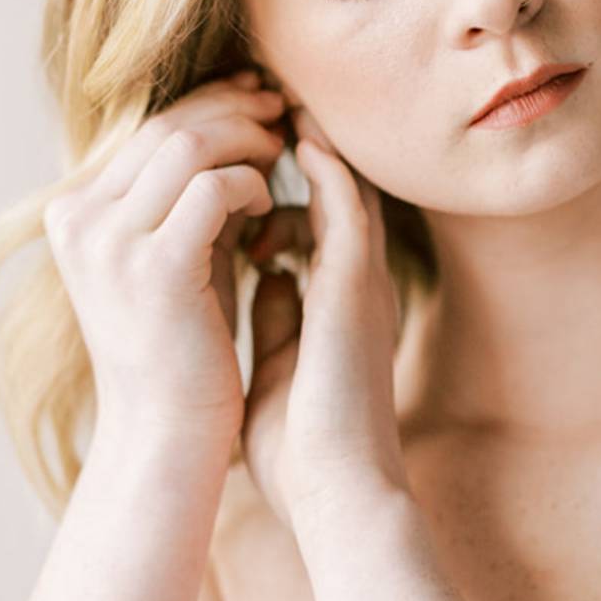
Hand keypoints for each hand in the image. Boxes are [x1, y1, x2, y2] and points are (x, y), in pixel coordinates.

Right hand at [41, 67, 289, 444]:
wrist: (168, 434)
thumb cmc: (184, 347)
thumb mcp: (180, 253)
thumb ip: (192, 195)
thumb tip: (234, 126)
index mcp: (73, 214)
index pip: (145, 128)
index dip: (206, 102)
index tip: (255, 95)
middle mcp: (77, 221)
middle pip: (165, 126)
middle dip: (231, 107)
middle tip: (280, 105)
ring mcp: (108, 243)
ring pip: (187, 146)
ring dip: (245, 139)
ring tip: (281, 150)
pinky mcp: (152, 268)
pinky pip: (210, 189)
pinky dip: (248, 184)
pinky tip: (268, 203)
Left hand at [240, 106, 410, 529]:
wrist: (333, 498)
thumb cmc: (303, 452)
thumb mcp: (279, 364)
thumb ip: (274, 315)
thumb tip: (257, 275)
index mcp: (332, 308)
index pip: (309, 224)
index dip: (278, 183)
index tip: (240, 156)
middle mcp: (353, 288)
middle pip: (332, 194)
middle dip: (299, 148)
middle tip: (264, 106)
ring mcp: (361, 287)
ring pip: (346, 191)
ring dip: (317, 145)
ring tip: (281, 102)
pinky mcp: (359, 292)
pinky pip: (349, 212)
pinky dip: (328, 171)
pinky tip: (301, 137)